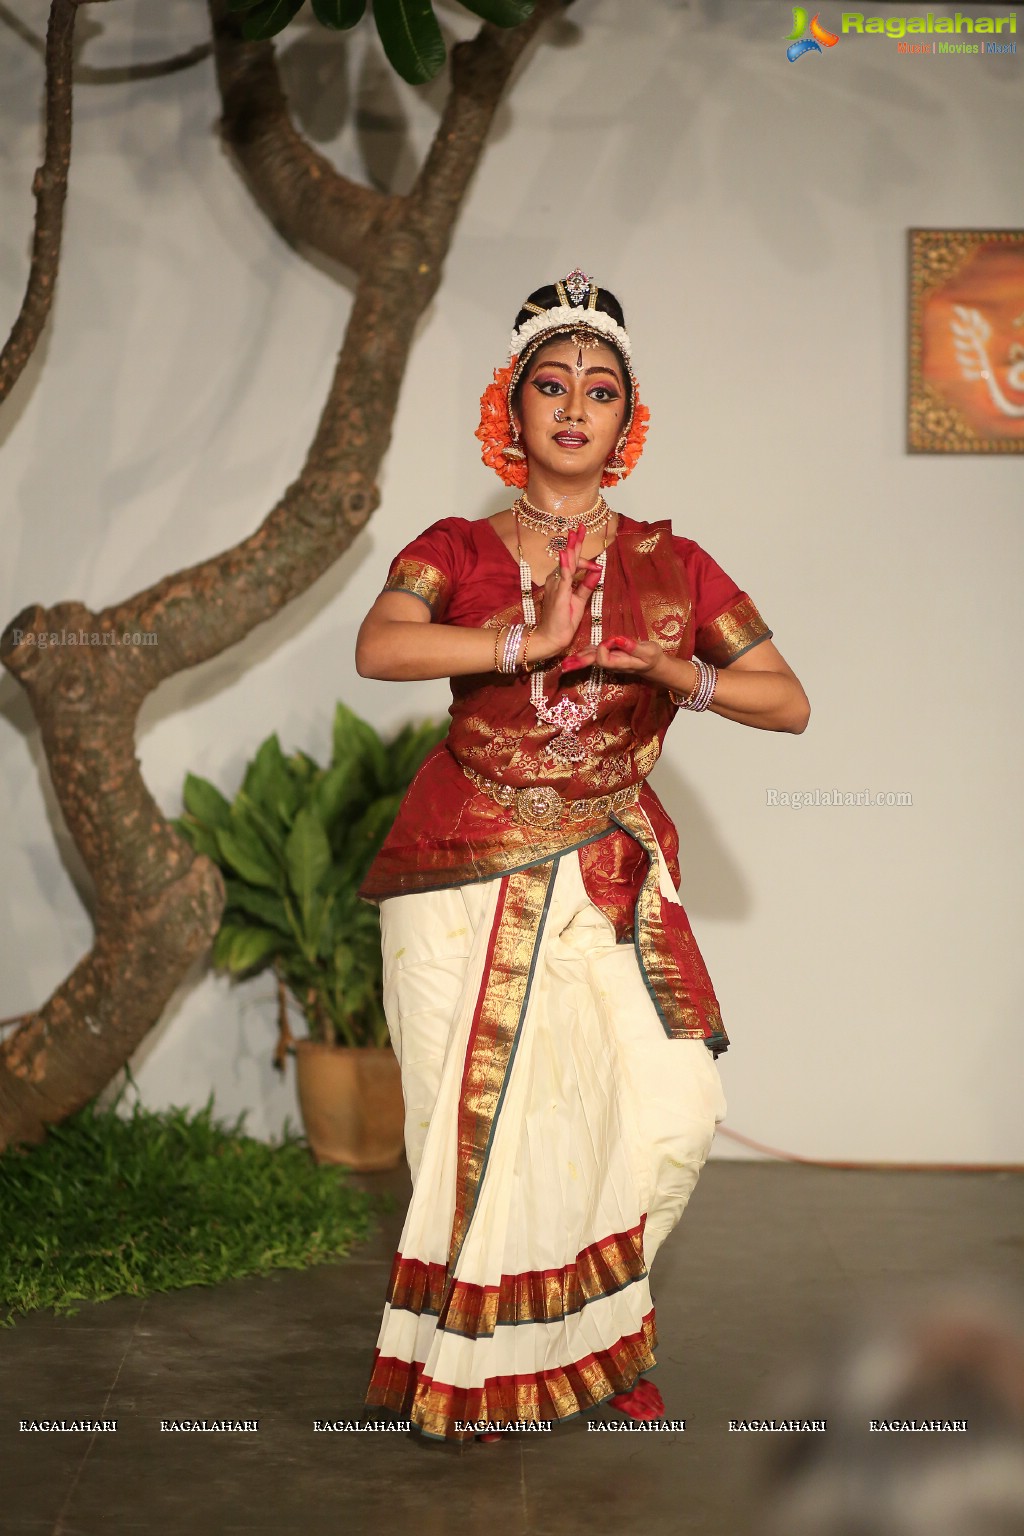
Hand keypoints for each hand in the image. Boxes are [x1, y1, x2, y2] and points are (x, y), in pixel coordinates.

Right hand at [530, 524, 604, 660]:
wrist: (552, 637)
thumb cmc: (564, 621)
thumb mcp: (580, 600)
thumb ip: (587, 585)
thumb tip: (598, 570)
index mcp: (561, 581)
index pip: (573, 563)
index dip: (585, 560)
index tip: (597, 566)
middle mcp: (555, 580)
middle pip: (568, 557)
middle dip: (575, 541)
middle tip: (580, 527)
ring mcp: (555, 586)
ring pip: (565, 563)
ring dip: (571, 548)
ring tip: (575, 533)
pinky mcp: (558, 593)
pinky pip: (562, 576)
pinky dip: (565, 564)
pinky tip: (566, 553)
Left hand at [559, 633, 670, 681]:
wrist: (653, 666)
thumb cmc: (652, 658)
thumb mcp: (648, 651)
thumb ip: (633, 647)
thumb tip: (619, 640)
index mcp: (620, 663)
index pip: (604, 659)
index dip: (603, 649)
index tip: (611, 639)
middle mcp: (612, 664)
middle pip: (593, 663)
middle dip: (580, 661)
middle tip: (565, 665)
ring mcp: (610, 661)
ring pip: (592, 659)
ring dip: (579, 658)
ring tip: (566, 662)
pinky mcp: (609, 656)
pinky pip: (595, 654)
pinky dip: (586, 652)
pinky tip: (578, 653)